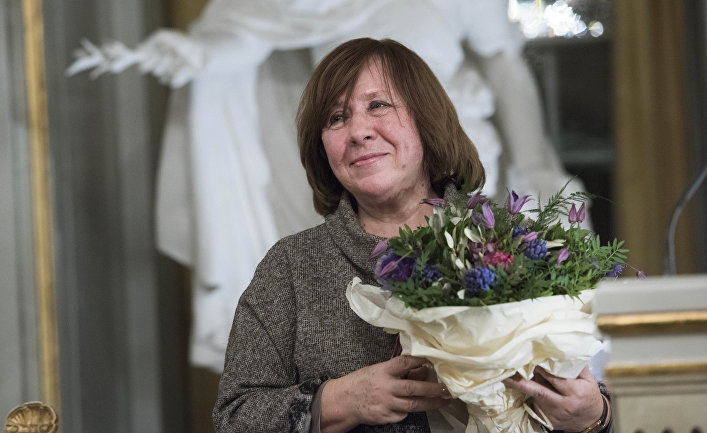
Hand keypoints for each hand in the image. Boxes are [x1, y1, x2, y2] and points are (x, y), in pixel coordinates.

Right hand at [321, 356, 450, 431]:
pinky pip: (403, 414)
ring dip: (431, 403)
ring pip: (413, 405)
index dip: (419, 360)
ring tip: (444, 401)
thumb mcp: (378, 370)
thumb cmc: (362, 383)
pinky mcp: (385, 417)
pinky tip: (412, 406)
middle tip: (447, 388)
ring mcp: (385, 404)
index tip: (432, 360)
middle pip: (413, 388)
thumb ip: (399, 371)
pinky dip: (409, 410)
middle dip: (432, 389)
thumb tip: (422, 370)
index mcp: (382, 371)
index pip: (404, 363)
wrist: (344, 401)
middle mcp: (385, 387)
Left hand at [504, 366, 603, 431]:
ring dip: (522, 386)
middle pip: (539, 390)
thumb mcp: (588, 380)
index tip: (530, 359)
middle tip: (508, 370)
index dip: (542, 369)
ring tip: (507, 376)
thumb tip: (565, 350)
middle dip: (522, 380)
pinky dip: (526, 396)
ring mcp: (554, 414)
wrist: (590, 422)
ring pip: (534, 397)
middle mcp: (563, 404)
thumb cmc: (588, 396)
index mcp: (575, 392)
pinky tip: (516, 387)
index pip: (555, 378)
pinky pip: (534, 405)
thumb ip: (577, 366)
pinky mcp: (547, 420)